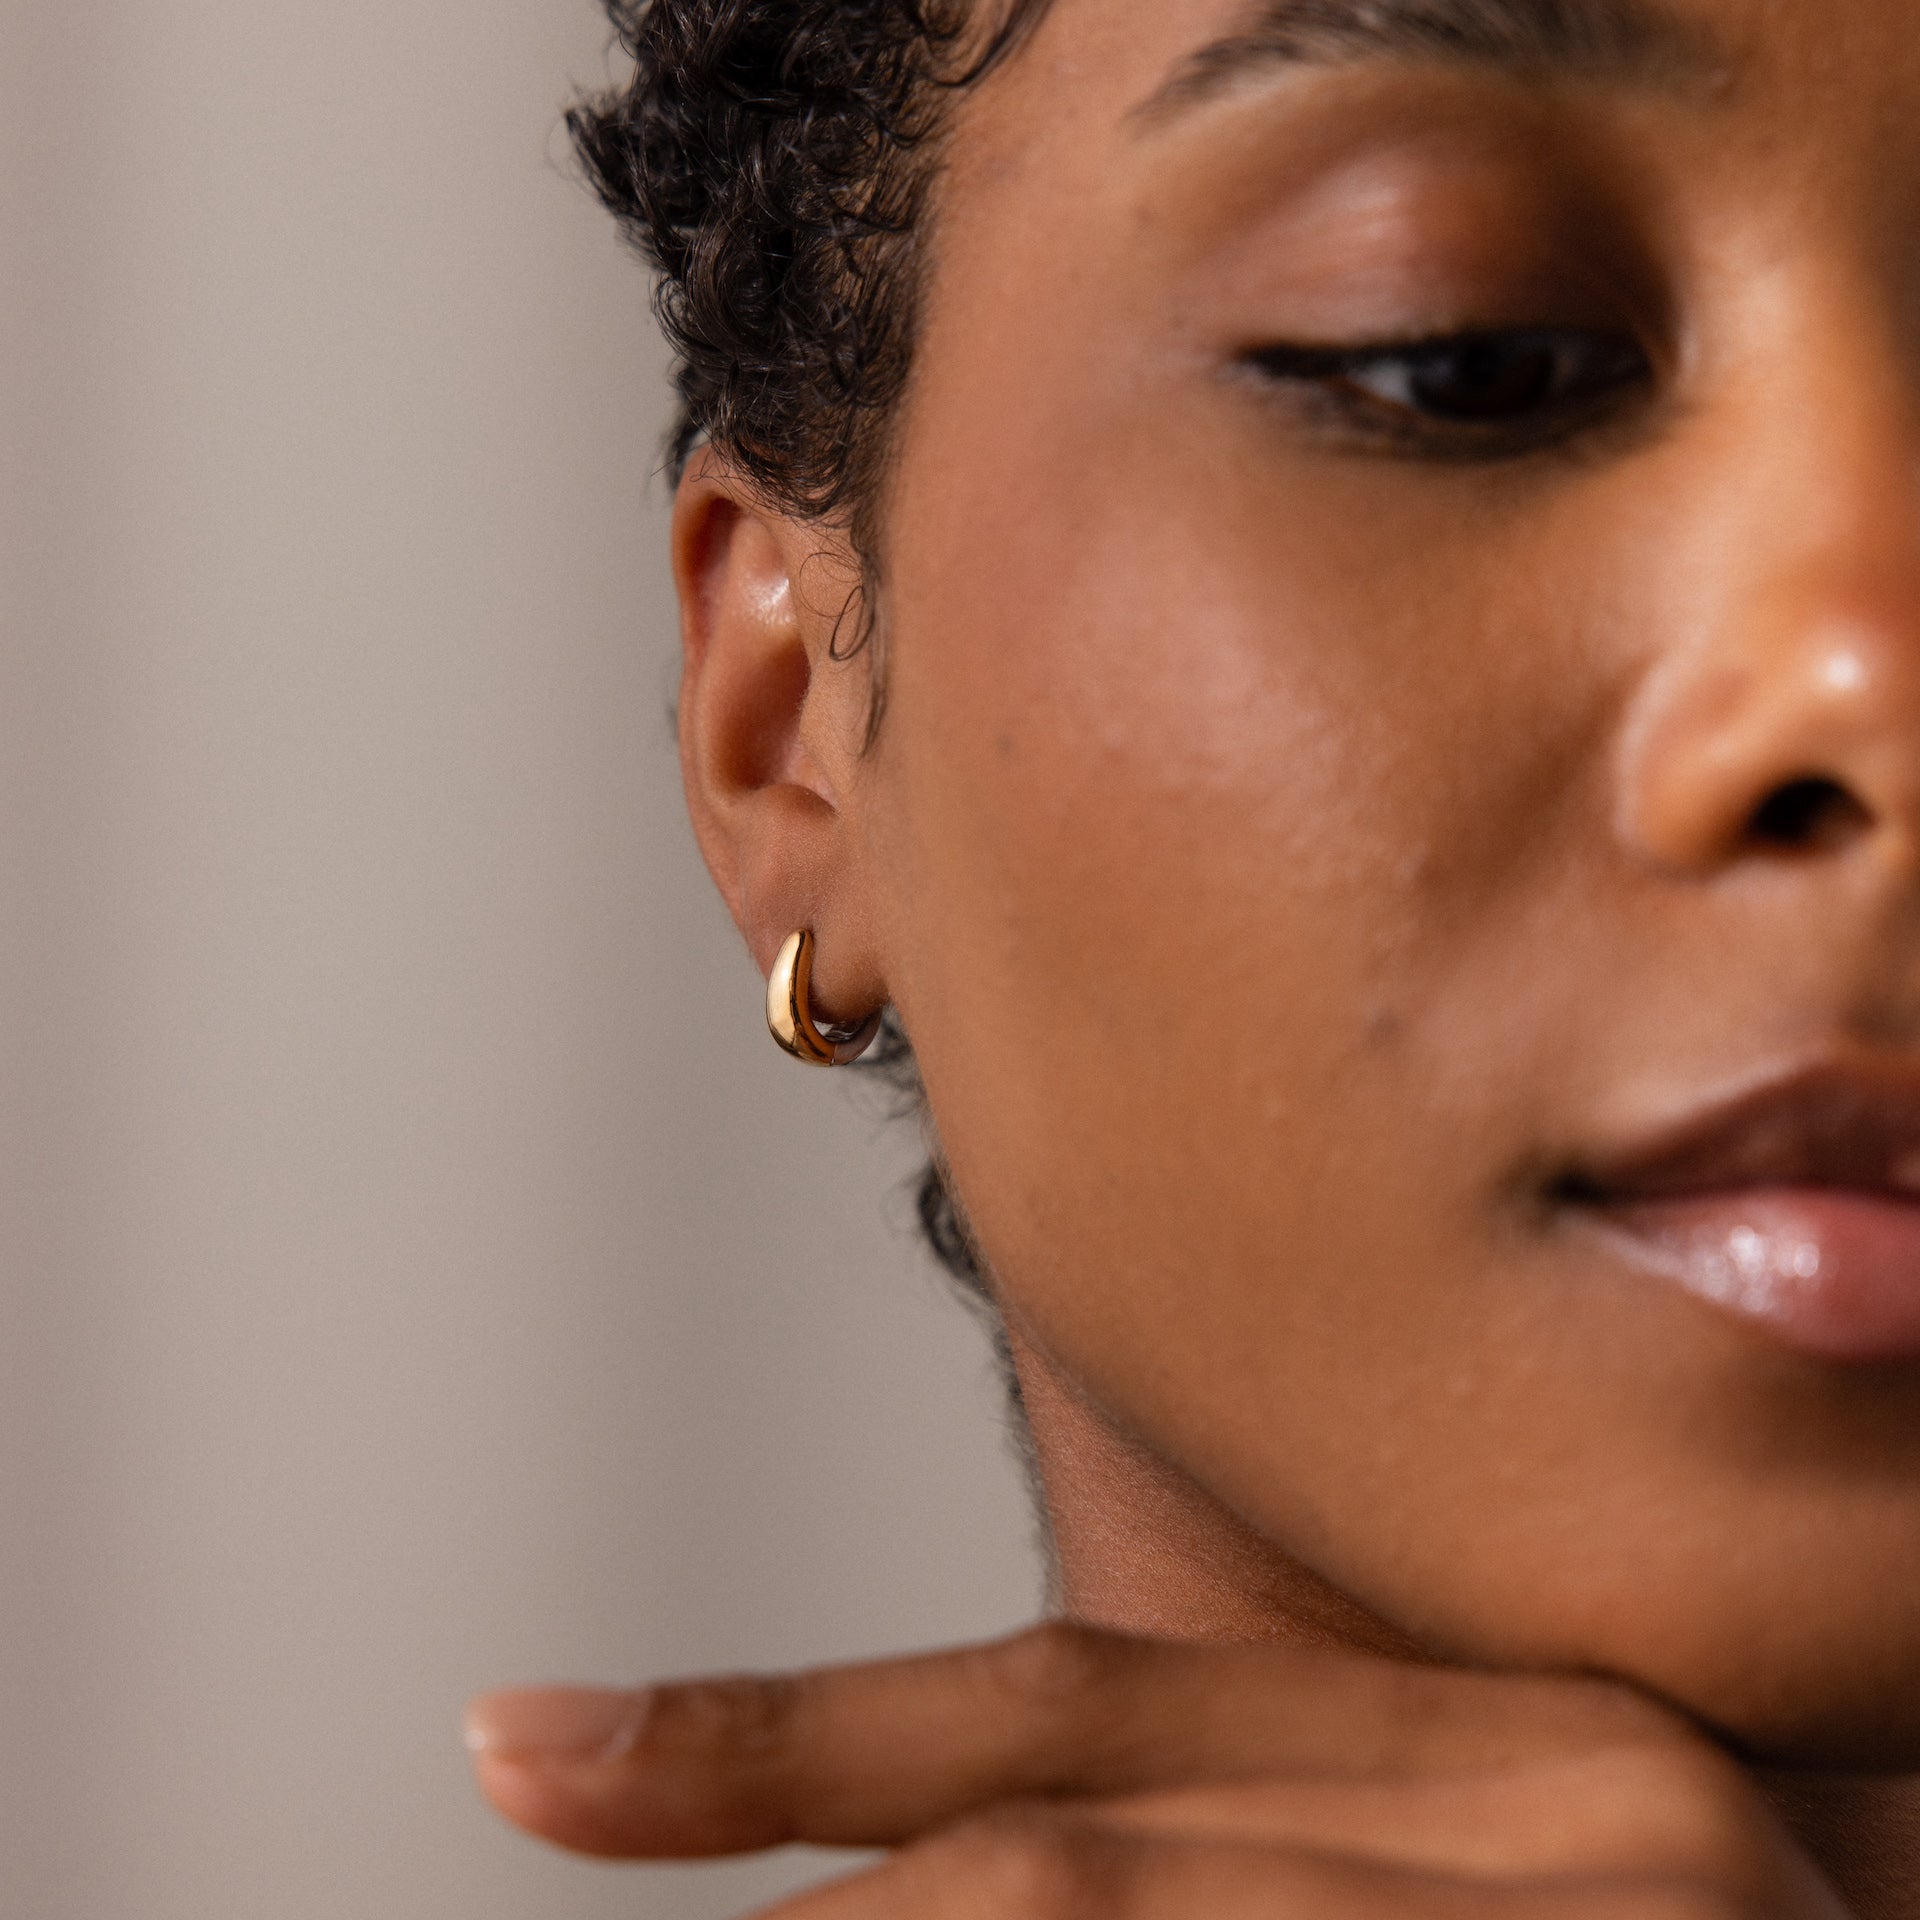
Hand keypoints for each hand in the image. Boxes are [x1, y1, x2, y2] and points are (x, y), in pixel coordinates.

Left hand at [467, 1623, 1846, 1916]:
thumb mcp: (1520, 1886)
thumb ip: (1284, 1848)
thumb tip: (950, 1882)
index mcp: (1524, 1741)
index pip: (1080, 1714)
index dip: (785, 1737)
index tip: (535, 1747)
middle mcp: (1580, 1819)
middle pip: (1065, 1861)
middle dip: (801, 1904)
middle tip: (570, 1808)